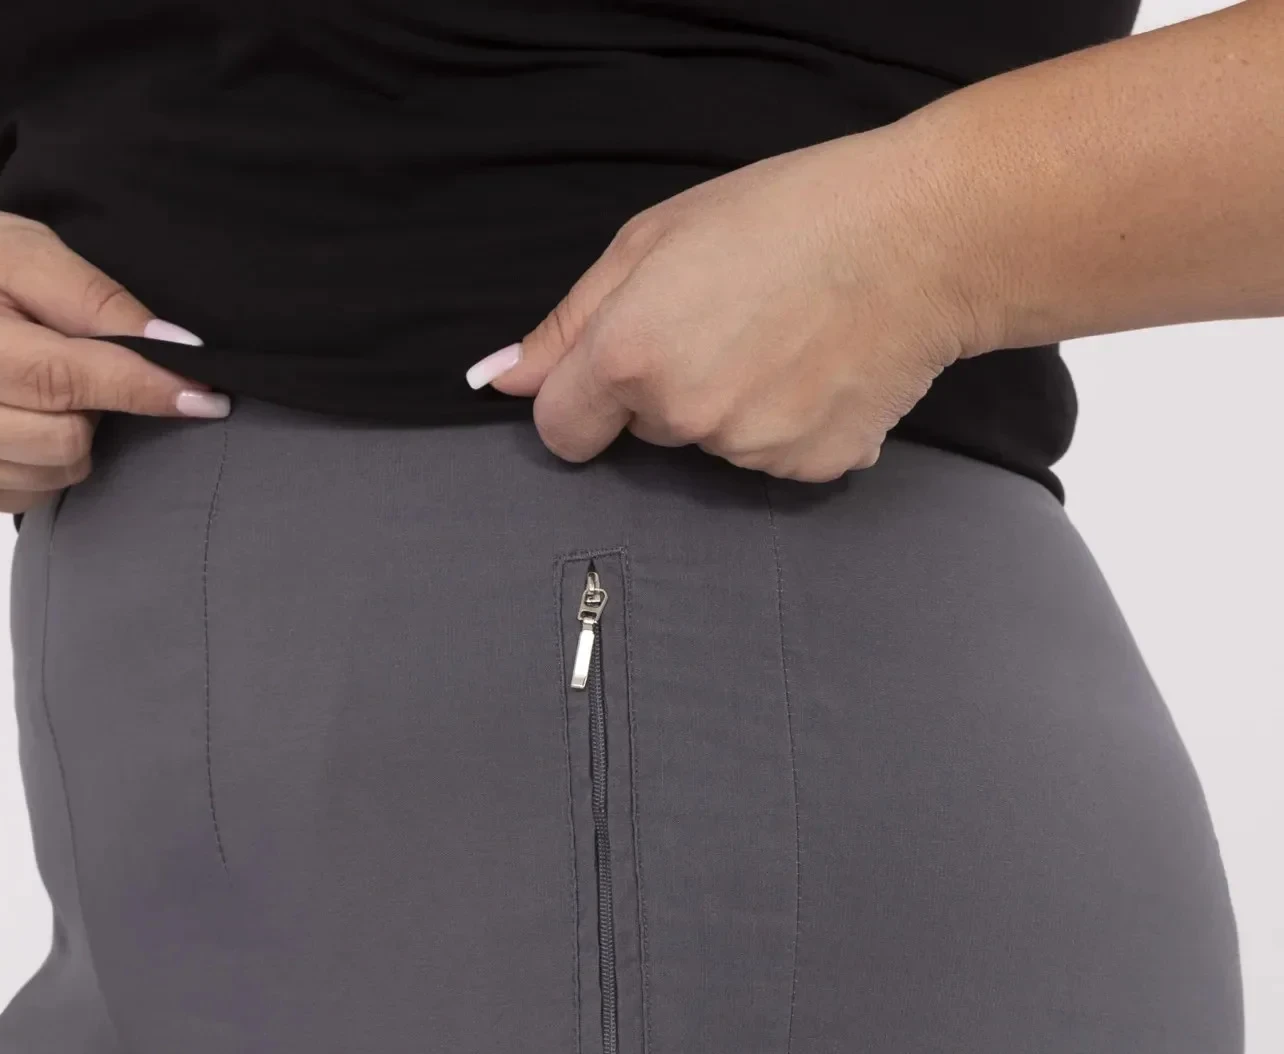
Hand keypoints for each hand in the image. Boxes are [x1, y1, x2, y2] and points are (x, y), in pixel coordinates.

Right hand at [0, 204, 229, 511]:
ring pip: (59, 471)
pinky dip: (51, 456)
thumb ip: (95, 295)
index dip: (139, 385)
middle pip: (65, 436)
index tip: (205, 394)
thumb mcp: (17, 246)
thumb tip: (179, 350)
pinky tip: (23, 414)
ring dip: (78, 430)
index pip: (59, 378)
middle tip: (87, 358)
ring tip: (44, 382)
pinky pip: (37, 493)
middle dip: (100, 401)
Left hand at [468, 124, 980, 480]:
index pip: (561, 429)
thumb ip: (569, 324)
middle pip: (646, 432)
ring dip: (733, 404)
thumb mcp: (656, 240)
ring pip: (711, 445)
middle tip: (731, 318)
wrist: (923, 237)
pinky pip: (775, 457)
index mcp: (631, 352)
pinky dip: (791, 423)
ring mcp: (750, 450)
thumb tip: (499, 382)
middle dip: (671, 386)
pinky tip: (821, 366)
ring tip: (785, 336)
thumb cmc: (791, 216)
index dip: (581, 401)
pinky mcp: (808, 468)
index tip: (611, 376)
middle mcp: (684, 414)